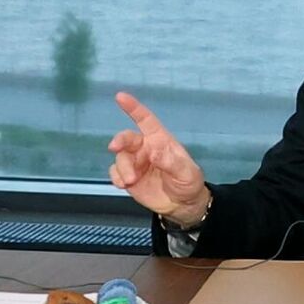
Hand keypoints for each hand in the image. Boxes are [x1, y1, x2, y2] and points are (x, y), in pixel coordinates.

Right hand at [107, 92, 207, 225]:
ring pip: (120, 158)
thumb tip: (153, 152)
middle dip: (120, 140)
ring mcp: (135, 162)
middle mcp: (145, 148)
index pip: (145, 120)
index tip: (120, 97)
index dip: (133, 108)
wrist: (182, 206)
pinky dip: (116, 178)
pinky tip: (124, 185)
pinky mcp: (127, 177)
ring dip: (123, 168)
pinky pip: (115, 172)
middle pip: (127, 138)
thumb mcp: (186, 172)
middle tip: (115, 147)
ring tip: (131, 181)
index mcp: (160, 140)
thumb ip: (171, 162)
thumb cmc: (188, 182)